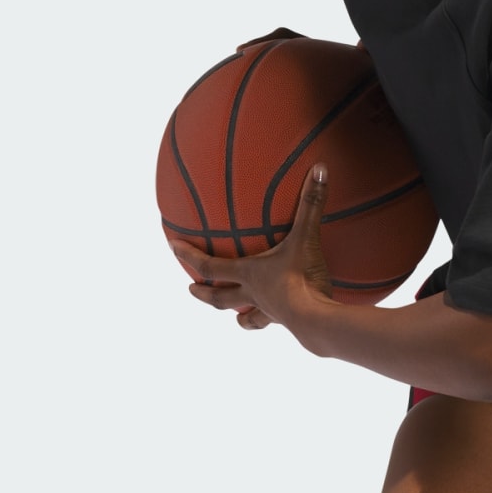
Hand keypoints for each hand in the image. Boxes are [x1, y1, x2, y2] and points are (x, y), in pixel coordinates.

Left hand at [168, 162, 335, 334]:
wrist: (318, 321)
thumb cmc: (303, 279)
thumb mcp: (306, 238)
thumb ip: (311, 203)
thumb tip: (319, 168)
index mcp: (249, 274)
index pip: (210, 266)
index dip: (189, 256)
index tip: (172, 246)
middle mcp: (254, 294)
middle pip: (220, 298)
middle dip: (203, 294)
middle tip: (190, 289)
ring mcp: (270, 312)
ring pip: (247, 318)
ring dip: (239, 316)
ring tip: (237, 318)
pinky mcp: (288, 323)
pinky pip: (275, 322)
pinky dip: (273, 320)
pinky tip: (283, 318)